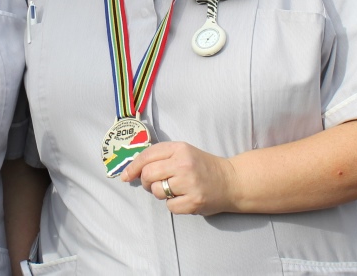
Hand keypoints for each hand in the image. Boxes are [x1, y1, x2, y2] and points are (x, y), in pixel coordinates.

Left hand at [119, 141, 238, 215]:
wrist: (231, 181)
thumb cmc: (203, 167)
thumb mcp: (184, 152)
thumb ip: (161, 156)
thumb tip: (132, 169)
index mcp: (180, 149)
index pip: (147, 155)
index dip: (132, 166)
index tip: (125, 175)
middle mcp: (183, 164)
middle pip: (147, 174)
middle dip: (145, 181)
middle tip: (151, 183)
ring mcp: (189, 184)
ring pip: (156, 191)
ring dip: (160, 193)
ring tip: (173, 189)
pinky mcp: (193, 201)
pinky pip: (169, 206)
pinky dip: (173, 204)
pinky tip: (183, 198)